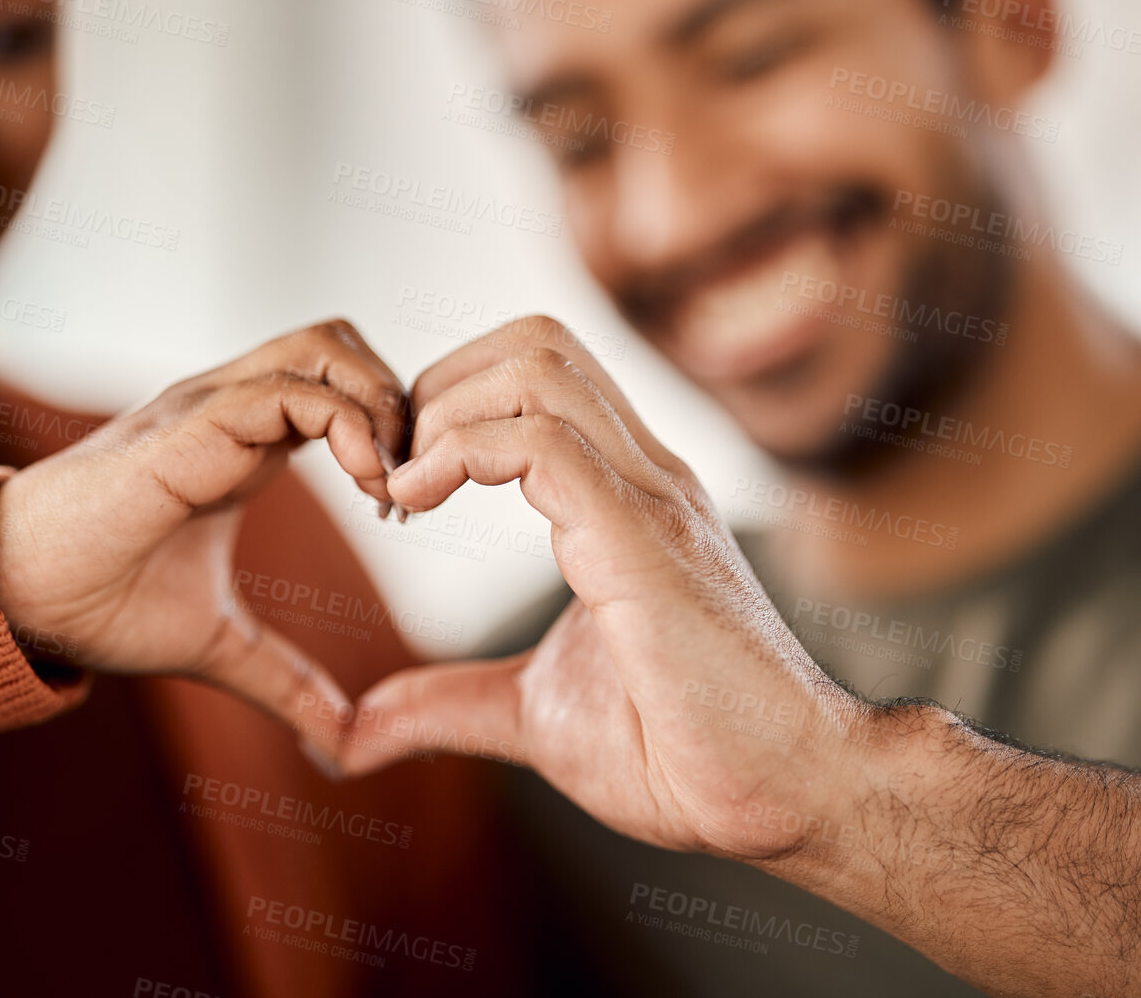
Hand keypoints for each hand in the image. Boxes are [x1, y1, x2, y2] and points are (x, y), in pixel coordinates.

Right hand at [0, 320, 405, 749]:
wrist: (17, 602)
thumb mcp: (218, 645)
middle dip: (395, 398)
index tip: (401, 507)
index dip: (387, 428)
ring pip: (322, 348)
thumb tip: (343, 741)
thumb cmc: (98, 605)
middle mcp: (229, 408)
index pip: (335, 384)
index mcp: (241, 441)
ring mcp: (208, 408)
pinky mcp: (189, 428)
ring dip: (378, 404)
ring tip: (390, 484)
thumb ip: (285, 682)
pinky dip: (347, 425)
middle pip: (339, 343)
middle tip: (410, 481)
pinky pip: (288, 393)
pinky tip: (367, 485)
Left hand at [338, 317, 879, 858]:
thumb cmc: (683, 754)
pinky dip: (460, 452)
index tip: (398, 487)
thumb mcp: (533, 718)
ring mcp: (652, 499)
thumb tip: (355, 734)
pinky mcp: (645, 543)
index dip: (450, 403)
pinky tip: (417, 503)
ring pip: (538, 368)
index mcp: (626, 496)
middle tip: (390, 477)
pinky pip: (545, 443)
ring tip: (401, 492)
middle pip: (535, 342)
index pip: (538, 372)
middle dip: (438, 387)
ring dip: (443, 411)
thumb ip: (447, 705)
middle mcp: (645, 475)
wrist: (785, 798)